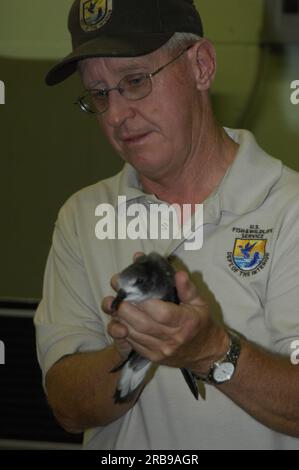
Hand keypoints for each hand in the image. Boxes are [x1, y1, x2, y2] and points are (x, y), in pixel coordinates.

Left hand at [104, 260, 228, 374]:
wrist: (206, 354)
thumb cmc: (201, 324)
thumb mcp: (200, 303)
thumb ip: (188, 289)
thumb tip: (178, 274)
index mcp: (186, 322)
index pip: (162, 313)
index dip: (145, 302)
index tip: (134, 290)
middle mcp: (173, 339)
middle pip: (143, 324)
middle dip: (125, 309)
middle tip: (115, 296)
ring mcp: (161, 350)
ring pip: (135, 335)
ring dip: (120, 319)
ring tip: (111, 305)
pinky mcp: (153, 357)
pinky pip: (134, 344)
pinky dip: (123, 331)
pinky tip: (117, 319)